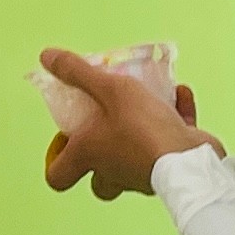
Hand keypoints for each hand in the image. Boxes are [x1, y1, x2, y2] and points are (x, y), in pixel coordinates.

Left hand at [37, 48, 215, 201]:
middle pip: (98, 177)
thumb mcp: (108, 89)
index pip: (57, 175)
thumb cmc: (142, 128)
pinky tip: (179, 94)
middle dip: (99, 155)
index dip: (55, 158)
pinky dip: (174, 118)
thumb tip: (46, 56)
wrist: (188, 160)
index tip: (65, 134)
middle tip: (106, 123)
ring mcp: (142, 175)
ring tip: (149, 96)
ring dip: (141, 127)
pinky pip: (168, 143)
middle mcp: (113, 172)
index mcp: (89, 156)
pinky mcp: (173, 168)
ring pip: (135, 158)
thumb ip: (79, 73)